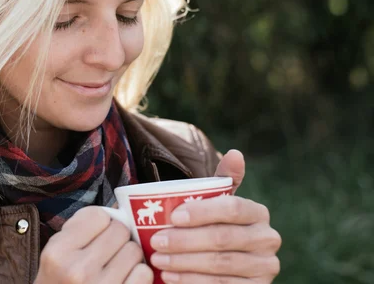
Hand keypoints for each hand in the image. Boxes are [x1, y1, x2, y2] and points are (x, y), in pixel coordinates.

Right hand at [35, 206, 152, 283]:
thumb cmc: (60, 281)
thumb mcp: (57, 253)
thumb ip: (82, 228)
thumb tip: (120, 207)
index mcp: (58, 252)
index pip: (98, 215)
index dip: (102, 222)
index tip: (98, 233)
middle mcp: (78, 270)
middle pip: (119, 230)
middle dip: (118, 237)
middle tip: (109, 249)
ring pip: (134, 250)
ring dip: (130, 255)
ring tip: (116, 265)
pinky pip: (144, 273)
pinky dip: (139, 274)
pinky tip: (125, 279)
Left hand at [148, 150, 281, 283]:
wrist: (229, 266)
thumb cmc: (215, 226)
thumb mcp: (218, 203)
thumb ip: (224, 180)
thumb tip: (235, 153)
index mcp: (258, 213)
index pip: (232, 208)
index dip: (202, 212)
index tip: (173, 216)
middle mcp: (268, 239)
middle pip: (223, 238)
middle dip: (185, 240)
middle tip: (156, 242)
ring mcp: (265, 267)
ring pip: (220, 265)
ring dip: (184, 263)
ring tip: (157, 260)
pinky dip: (192, 282)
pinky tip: (171, 277)